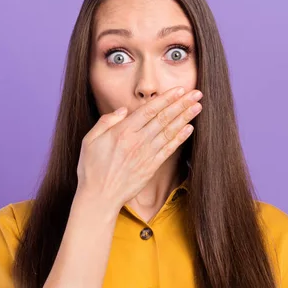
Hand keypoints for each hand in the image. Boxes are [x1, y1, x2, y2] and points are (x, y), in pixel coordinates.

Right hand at [75, 86, 202, 211]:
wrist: (99, 197)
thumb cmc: (91, 169)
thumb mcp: (89, 140)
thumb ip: (106, 121)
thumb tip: (123, 109)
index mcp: (122, 131)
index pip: (149, 110)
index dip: (166, 98)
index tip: (179, 90)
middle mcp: (137, 141)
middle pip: (164, 118)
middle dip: (181, 104)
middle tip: (197, 94)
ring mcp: (146, 154)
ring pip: (169, 131)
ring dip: (185, 118)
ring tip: (198, 106)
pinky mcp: (151, 167)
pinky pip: (169, 149)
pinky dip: (180, 138)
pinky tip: (189, 129)